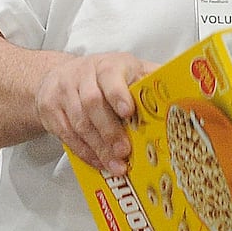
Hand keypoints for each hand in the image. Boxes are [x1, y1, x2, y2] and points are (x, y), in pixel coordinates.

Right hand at [35, 52, 157, 174]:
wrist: (58, 76)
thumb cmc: (101, 76)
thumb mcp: (128, 70)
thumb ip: (150, 79)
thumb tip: (180, 92)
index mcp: (107, 65)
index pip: (110, 77)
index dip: (118, 94)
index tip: (128, 111)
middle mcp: (82, 76)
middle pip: (92, 104)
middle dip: (109, 131)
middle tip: (124, 151)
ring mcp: (63, 93)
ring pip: (79, 123)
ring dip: (98, 148)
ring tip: (115, 165)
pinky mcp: (51, 111)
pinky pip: (67, 135)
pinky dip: (84, 152)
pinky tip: (99, 162)